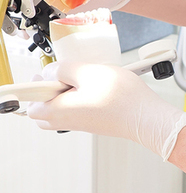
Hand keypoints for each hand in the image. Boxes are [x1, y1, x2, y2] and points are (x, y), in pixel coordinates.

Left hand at [27, 61, 185, 159]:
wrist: (146, 117)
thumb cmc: (122, 99)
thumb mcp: (89, 72)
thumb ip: (63, 69)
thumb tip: (50, 72)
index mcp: (58, 111)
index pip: (31, 103)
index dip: (36, 85)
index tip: (49, 73)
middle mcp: (66, 121)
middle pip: (42, 109)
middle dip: (48, 90)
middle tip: (62, 76)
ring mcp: (80, 123)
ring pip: (60, 109)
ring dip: (64, 92)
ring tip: (81, 78)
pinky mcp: (93, 122)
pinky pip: (75, 110)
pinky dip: (78, 97)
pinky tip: (94, 85)